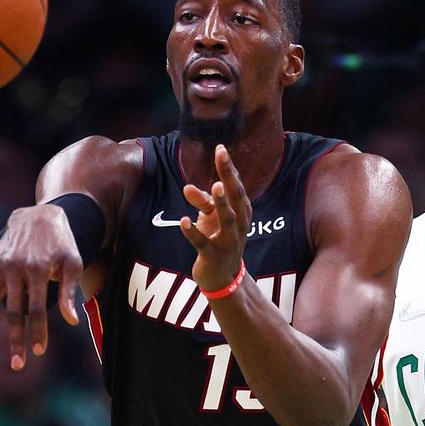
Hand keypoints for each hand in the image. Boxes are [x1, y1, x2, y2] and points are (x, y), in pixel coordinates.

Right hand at [0, 205, 82, 369]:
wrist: (40, 215)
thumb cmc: (61, 243)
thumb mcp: (72, 263)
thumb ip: (69, 292)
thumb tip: (72, 321)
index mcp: (37, 271)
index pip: (37, 309)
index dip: (38, 331)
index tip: (38, 351)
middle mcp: (14, 270)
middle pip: (13, 312)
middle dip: (15, 339)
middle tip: (17, 365)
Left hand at [180, 144, 251, 290]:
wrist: (224, 277)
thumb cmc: (218, 240)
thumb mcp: (210, 218)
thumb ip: (201, 201)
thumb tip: (187, 187)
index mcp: (241, 211)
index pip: (236, 185)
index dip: (229, 167)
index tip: (220, 148)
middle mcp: (239, 223)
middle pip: (235, 196)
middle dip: (228, 175)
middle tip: (222, 154)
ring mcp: (228, 240)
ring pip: (227, 218)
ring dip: (221, 202)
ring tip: (215, 186)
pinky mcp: (213, 255)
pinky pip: (202, 243)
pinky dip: (192, 232)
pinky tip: (183, 220)